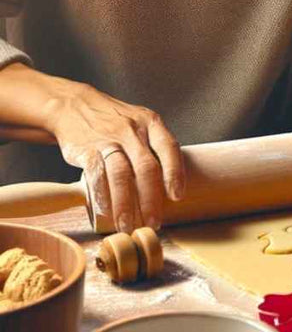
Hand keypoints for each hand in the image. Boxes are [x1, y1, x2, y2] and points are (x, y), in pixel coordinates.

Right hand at [5, 65, 185, 232]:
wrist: (73, 106)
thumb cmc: (116, 123)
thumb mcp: (141, 124)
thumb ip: (156, 149)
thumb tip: (174, 186)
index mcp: (151, 123)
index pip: (169, 148)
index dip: (175, 173)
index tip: (177, 197)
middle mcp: (132, 130)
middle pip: (146, 168)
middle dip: (151, 199)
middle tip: (153, 223)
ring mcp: (108, 139)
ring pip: (121, 175)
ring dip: (126, 204)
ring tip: (128, 225)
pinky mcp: (86, 149)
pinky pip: (96, 175)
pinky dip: (102, 196)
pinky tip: (106, 211)